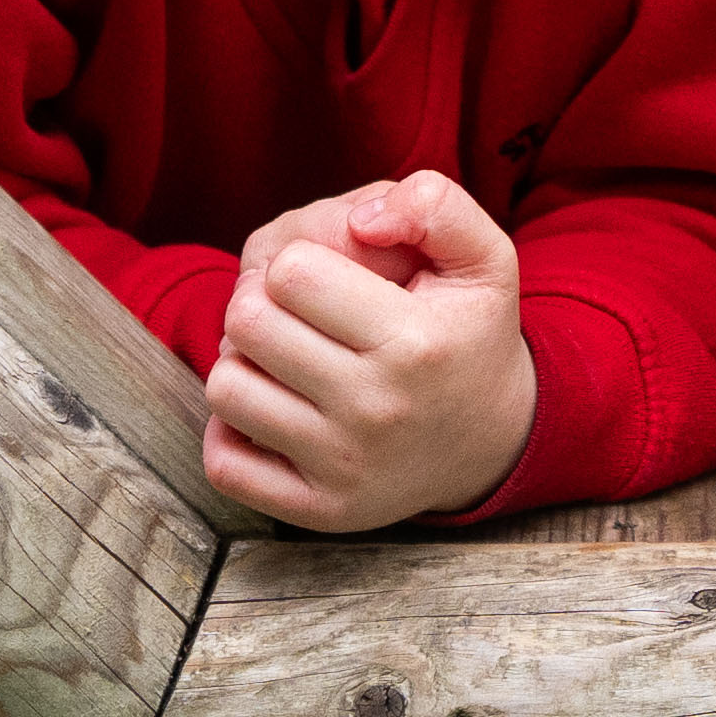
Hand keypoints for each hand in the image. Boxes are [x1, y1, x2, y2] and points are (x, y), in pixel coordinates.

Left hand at [199, 169, 537, 531]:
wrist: (490, 441)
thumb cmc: (472, 335)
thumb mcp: (485, 257)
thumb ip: (434, 205)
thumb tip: (360, 218)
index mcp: (415, 342)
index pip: (291, 273)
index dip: (296, 260)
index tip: (320, 276)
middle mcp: (377, 410)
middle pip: (248, 324)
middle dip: (258, 302)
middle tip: (290, 312)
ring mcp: (343, 468)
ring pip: (226, 389)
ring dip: (243, 362)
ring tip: (281, 358)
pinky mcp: (316, 511)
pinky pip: (224, 463)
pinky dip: (231, 430)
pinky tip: (272, 407)